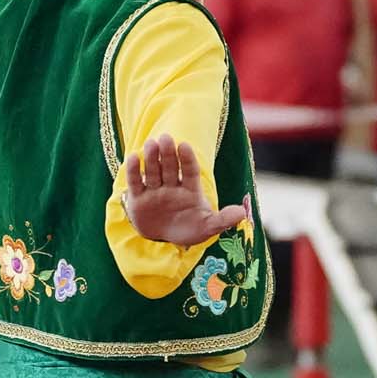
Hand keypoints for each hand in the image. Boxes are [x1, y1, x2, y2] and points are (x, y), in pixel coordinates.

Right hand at [120, 135, 252, 247]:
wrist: (166, 239)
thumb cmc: (190, 229)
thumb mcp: (208, 227)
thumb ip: (223, 219)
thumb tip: (242, 212)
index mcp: (190, 190)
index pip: (190, 171)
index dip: (187, 159)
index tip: (184, 145)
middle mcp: (172, 187)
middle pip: (170, 168)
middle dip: (168, 154)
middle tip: (165, 138)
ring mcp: (155, 191)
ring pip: (153, 172)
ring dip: (152, 158)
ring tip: (150, 144)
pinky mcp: (138, 198)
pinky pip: (136, 182)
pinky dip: (134, 171)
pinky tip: (134, 157)